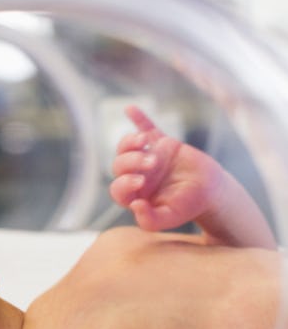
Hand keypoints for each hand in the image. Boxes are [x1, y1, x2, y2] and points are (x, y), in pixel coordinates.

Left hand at [110, 106, 223, 231]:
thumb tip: (135, 206)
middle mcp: (136, 175)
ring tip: (144, 142)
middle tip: (152, 163)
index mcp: (134, 194)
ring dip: (130, 142)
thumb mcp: (170, 217)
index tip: (141, 181)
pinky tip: (129, 108)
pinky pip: (147, 128)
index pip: (118, 188)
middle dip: (132, 161)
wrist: (210, 191)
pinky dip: (138, 119)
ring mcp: (148, 157)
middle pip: (119, 165)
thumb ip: (150, 220)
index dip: (124, 182)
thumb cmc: (187, 207)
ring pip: (127, 147)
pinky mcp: (162, 144)